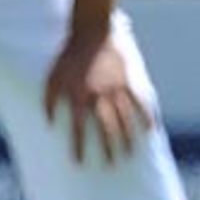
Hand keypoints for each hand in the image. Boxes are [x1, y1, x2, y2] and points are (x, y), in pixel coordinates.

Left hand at [43, 28, 153, 164]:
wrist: (89, 33)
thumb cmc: (67, 58)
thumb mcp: (51, 78)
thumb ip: (49, 103)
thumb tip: (50, 125)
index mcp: (79, 96)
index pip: (78, 128)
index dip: (78, 147)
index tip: (78, 164)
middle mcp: (99, 96)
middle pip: (106, 129)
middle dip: (108, 149)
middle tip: (110, 166)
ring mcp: (115, 89)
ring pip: (124, 119)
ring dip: (127, 139)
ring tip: (129, 155)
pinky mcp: (128, 80)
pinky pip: (140, 101)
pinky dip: (146, 116)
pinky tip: (151, 130)